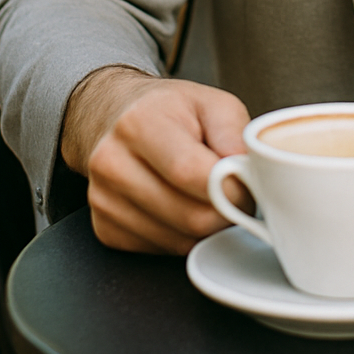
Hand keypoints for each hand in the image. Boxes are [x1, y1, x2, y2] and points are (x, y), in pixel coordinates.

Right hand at [60, 66, 250, 255]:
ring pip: (178, 242)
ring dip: (206, 228)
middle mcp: (112, 163)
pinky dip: (182, 236)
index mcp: (139, 123)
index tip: (247, 184)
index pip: (192, 174)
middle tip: (234, 193)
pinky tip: (180, 206)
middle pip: (189, 217)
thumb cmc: (169, 110)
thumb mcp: (212, 103)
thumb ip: (236, 135)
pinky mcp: (105, 228)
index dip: (232, 188)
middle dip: (226, 212)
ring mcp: (103, 200)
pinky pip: (161, 251)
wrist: (115, 116)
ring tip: (206, 195)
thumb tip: (250, 175)